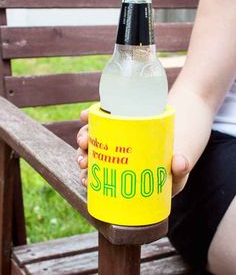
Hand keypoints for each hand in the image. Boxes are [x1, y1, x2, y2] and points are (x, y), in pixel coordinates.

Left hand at [76, 109, 190, 194]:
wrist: (181, 128)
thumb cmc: (178, 154)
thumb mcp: (181, 163)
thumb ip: (182, 167)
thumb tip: (181, 164)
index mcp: (129, 172)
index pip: (106, 179)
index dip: (93, 180)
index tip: (87, 180)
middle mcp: (120, 155)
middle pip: (95, 158)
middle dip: (84, 158)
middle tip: (84, 160)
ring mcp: (119, 137)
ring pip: (95, 139)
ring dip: (84, 138)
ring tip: (83, 140)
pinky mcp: (120, 121)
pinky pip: (102, 118)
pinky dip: (92, 116)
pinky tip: (86, 115)